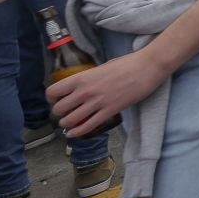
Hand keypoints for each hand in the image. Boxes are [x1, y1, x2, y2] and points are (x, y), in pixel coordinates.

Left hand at [50, 49, 166, 136]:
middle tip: (64, 113)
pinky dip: (77, 132)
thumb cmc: (127, 63)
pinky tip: (74, 134)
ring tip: (68, 124)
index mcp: (81, 78)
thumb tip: (82, 85)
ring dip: (66, 124)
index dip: (51, 98)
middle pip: (59, 109)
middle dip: (59, 113)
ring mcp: (97, 102)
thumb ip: (89, 78)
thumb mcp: (101, 67)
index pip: (53, 91)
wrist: (147, 67)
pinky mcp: (110, 111)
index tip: (55, 100)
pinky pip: (88, 126)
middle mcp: (85, 91)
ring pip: (70, 120)